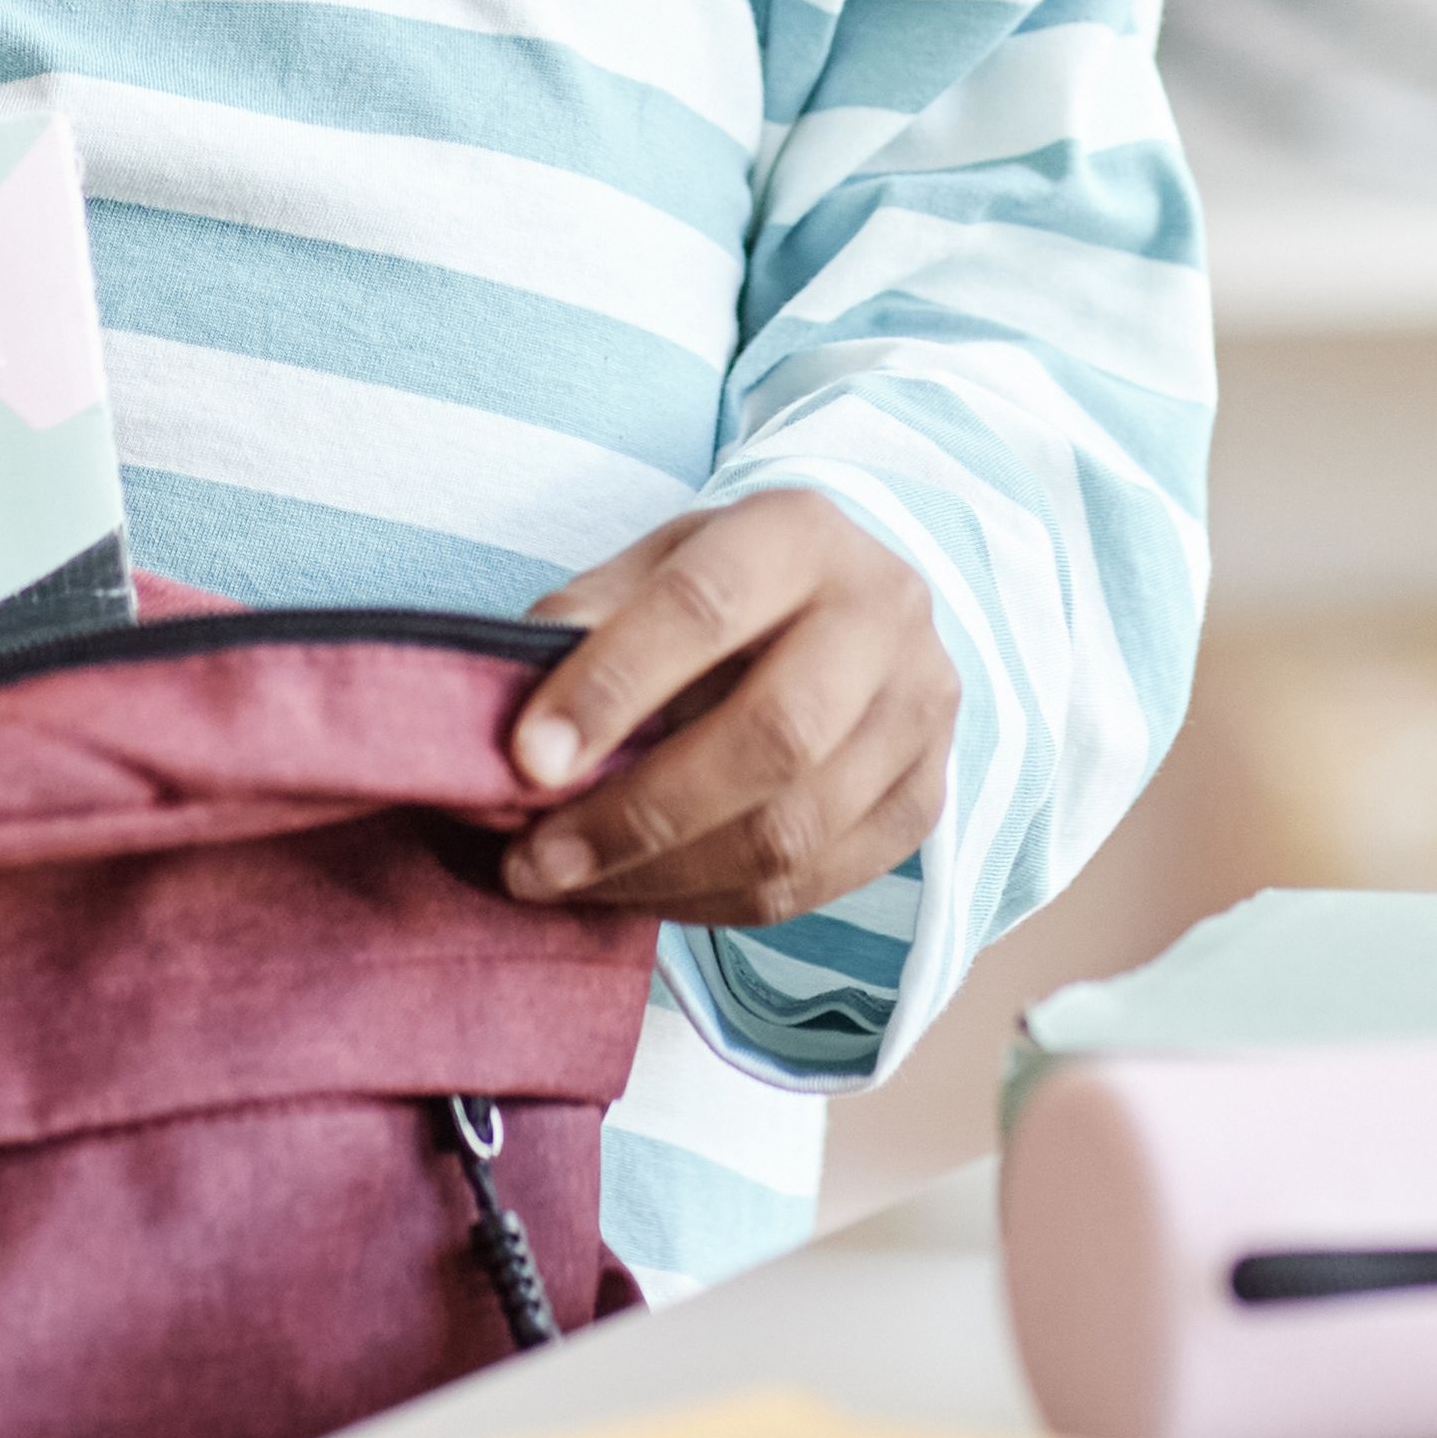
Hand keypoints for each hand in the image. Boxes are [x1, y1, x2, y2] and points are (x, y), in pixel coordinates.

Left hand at [500, 493, 955, 927]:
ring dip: (664, 876)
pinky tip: (643, 893)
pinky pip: (814, 884)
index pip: (706, 606)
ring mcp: (920, 716)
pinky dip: (713, 904)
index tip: (528, 759)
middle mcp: (883, 616)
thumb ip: (587, 620)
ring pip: (795, 830)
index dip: (613, 685)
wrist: (855, 608)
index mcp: (802, 533)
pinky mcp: (924, 802)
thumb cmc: (730, 587)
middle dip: (639, 814)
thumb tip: (512, 715)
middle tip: (534, 859)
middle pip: (773, 736)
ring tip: (569, 884)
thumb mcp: (654, 562)